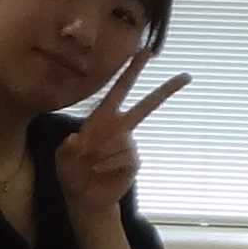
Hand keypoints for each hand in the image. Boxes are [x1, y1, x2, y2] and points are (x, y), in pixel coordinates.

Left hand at [52, 51, 190, 213]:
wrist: (84, 197)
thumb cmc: (71, 172)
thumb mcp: (61, 157)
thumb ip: (67, 148)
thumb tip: (78, 139)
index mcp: (102, 118)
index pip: (119, 89)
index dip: (131, 70)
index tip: (144, 51)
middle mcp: (120, 127)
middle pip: (146, 106)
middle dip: (165, 91)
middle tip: (186, 76)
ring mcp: (128, 144)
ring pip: (121, 141)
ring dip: (101, 153)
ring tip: (90, 163)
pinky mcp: (133, 162)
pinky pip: (124, 158)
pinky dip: (108, 165)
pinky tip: (99, 170)